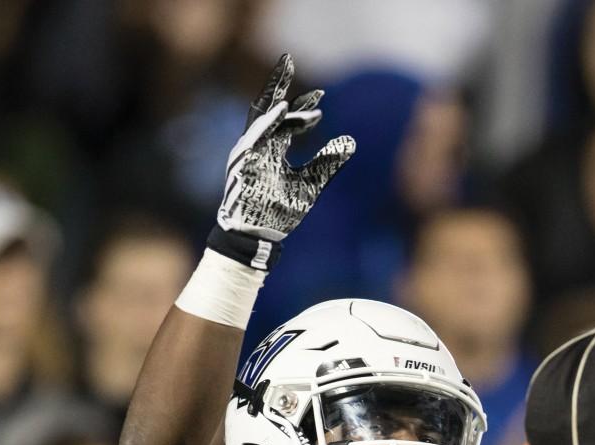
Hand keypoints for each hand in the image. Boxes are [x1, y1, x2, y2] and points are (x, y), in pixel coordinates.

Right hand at [216, 53, 354, 241]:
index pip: (287, 120)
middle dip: (277, 82)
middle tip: (288, 58)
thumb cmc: (278, 214)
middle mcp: (258, 146)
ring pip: (261, 117)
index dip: (304, 107)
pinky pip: (257, 137)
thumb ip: (328, 162)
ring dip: (274, 95)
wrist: (256, 237)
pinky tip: (284, 109)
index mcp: (272, 149)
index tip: (321, 96)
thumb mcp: (311, 184)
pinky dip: (270, 122)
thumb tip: (351, 142)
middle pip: (268, 107)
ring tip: (287, 73)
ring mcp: (248, 153)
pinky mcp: (243, 163)